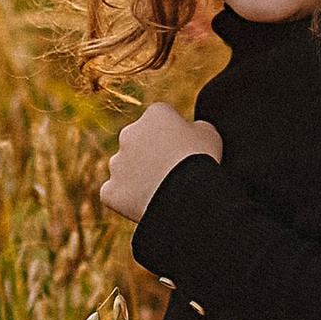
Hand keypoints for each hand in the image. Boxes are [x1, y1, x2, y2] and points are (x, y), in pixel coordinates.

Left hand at [101, 103, 221, 222]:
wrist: (186, 194)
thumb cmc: (201, 160)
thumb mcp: (210, 134)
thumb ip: (197, 127)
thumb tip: (193, 130)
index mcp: (154, 114)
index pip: (161, 120)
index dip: (173, 137)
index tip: (185, 151)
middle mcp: (129, 133)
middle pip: (138, 142)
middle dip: (150, 155)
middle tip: (172, 173)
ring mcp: (116, 162)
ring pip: (124, 168)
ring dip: (138, 177)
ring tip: (162, 192)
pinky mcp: (110, 190)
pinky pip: (115, 193)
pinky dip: (126, 200)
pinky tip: (146, 205)